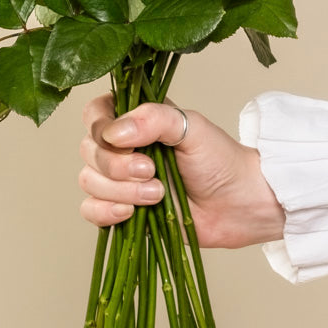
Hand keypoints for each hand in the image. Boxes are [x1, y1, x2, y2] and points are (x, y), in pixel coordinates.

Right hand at [79, 96, 284, 248]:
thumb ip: (153, 120)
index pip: (94, 114)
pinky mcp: (123, 210)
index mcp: (136, 119)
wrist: (239, 204)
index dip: (99, 128)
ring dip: (120, 190)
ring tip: (157, 194)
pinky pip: (91, 211)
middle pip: (88, 150)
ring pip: (88, 181)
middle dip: (116, 166)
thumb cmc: (220, 159)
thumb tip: (114, 134)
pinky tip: (131, 213)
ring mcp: (120, 180)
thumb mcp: (191, 127)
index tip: (123, 141)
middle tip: (152, 171)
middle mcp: (123, 147)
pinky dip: (106, 212)